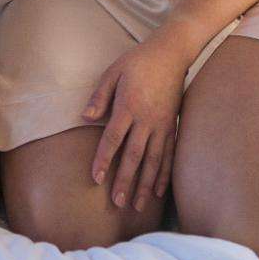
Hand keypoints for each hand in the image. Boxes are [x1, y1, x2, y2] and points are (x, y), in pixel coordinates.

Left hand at [82, 32, 190, 213]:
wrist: (171, 54)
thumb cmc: (138, 61)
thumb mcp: (113, 72)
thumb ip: (99, 96)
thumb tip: (85, 117)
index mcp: (128, 105)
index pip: (113, 138)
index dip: (104, 159)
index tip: (96, 178)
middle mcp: (146, 119)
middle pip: (134, 155)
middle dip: (125, 180)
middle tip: (117, 202)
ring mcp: (162, 125)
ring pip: (153, 160)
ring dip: (145, 184)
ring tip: (137, 205)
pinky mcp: (173, 126)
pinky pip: (170, 155)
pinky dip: (165, 174)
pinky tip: (160, 191)